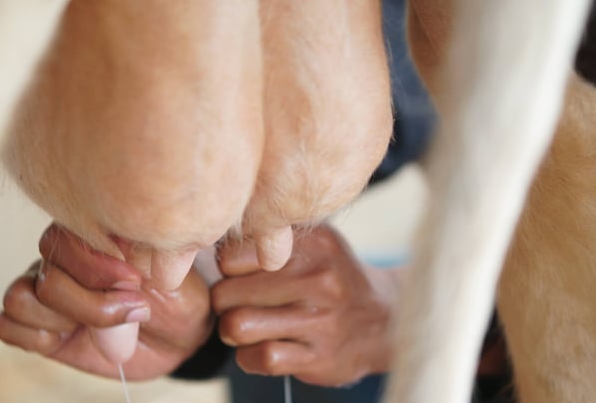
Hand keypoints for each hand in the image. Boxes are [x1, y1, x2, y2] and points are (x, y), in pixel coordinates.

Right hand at [0, 225, 212, 380]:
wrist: (179, 337)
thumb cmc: (176, 297)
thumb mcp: (169, 272)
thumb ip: (140, 255)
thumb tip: (116, 252)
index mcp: (88, 233)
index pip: (62, 240)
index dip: (95, 266)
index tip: (135, 279)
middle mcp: (60, 259)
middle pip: (45, 275)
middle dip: (90, 302)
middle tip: (133, 308)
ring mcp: (45, 292)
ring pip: (19, 298)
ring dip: (62, 319)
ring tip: (101, 327)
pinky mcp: (39, 327)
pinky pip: (7, 325)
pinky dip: (36, 336)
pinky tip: (70, 337)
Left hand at [211, 224, 399, 385]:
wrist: (383, 320)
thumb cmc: (331, 278)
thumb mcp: (313, 243)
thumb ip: (270, 238)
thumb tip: (212, 243)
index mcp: (312, 244)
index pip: (231, 255)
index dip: (226, 269)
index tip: (238, 275)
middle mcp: (319, 278)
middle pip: (226, 293)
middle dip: (223, 304)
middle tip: (237, 305)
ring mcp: (321, 320)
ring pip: (238, 325)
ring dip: (233, 332)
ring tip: (246, 327)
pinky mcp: (320, 356)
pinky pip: (261, 357)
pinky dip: (249, 358)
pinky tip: (261, 349)